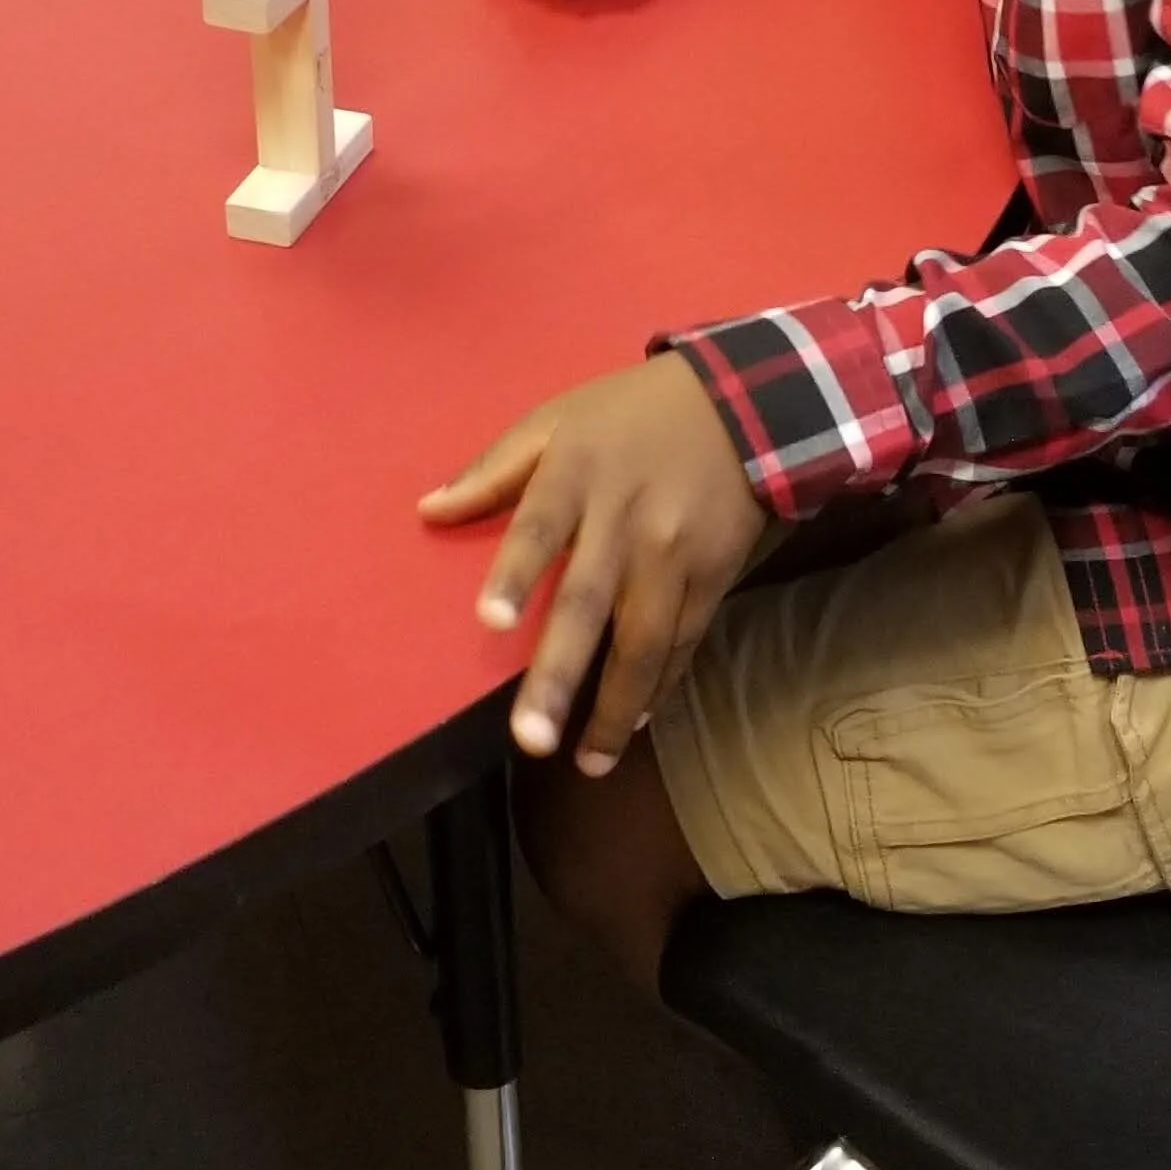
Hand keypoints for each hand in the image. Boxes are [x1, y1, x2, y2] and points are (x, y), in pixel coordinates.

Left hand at [420, 355, 765, 769]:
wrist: (742, 407)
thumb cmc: (629, 416)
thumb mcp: (556, 419)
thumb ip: (493, 469)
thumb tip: (427, 510)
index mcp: (576, 473)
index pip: (538, 527)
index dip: (515, 574)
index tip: (488, 622)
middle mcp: (625, 519)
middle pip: (588, 603)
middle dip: (560, 675)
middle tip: (531, 740)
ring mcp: (675, 553)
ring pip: (645, 640)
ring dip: (617, 707)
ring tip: (586, 762)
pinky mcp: (714, 576)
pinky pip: (684, 642)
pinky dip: (660, 687)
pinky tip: (633, 724)